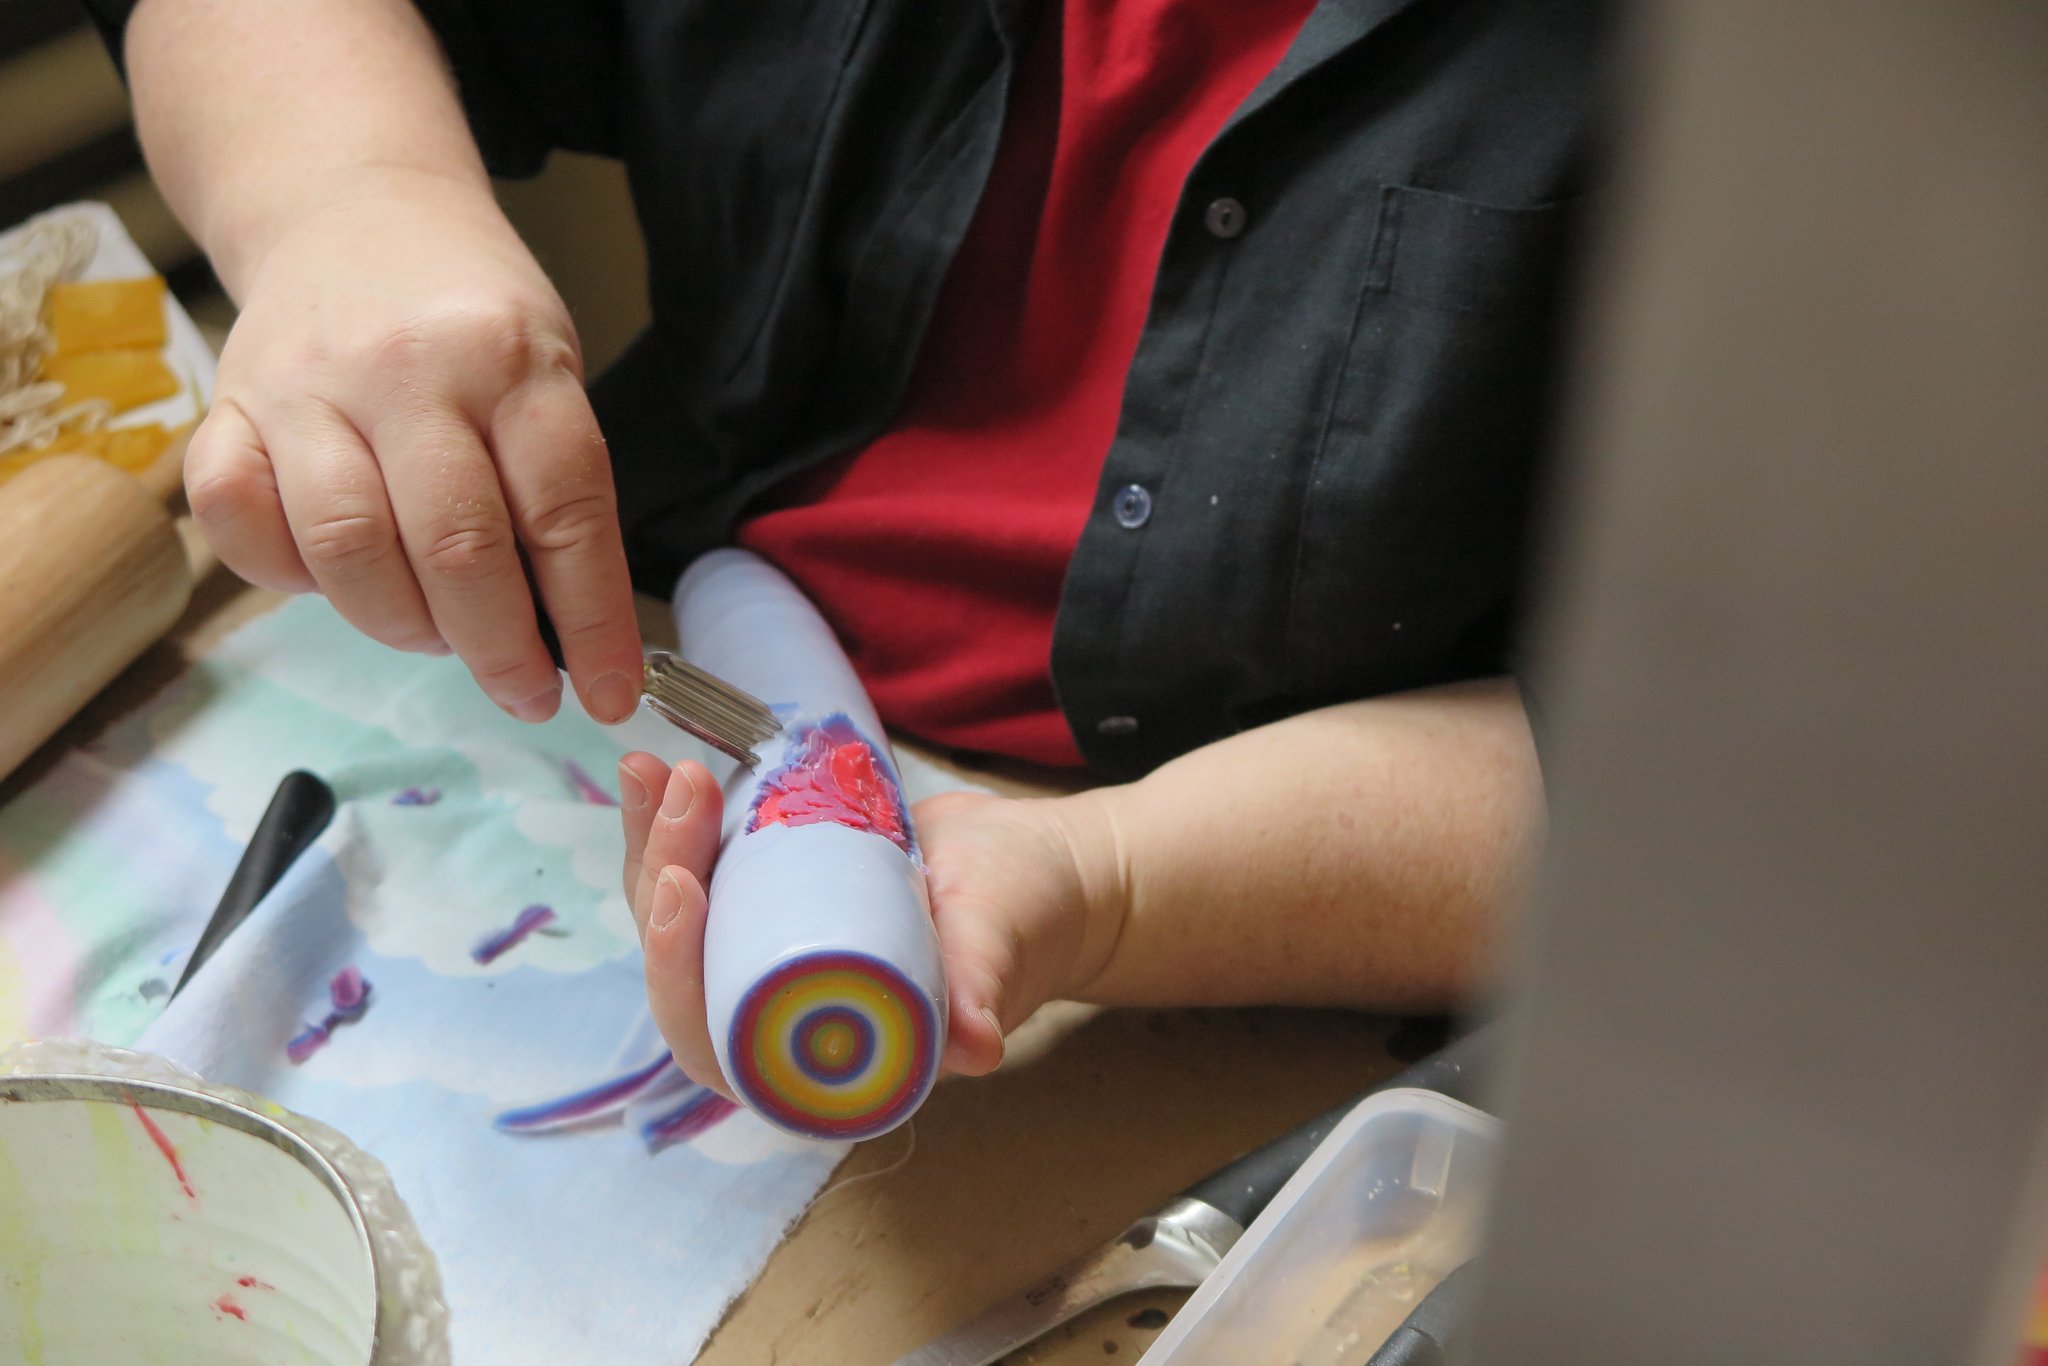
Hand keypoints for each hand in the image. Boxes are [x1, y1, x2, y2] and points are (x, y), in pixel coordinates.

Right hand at [184, 166, 642, 723]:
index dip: (592, 622)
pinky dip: (286, 577)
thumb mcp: (550, 371)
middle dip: (500, 650)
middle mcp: (408, 370)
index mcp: (513, 360)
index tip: (609, 692)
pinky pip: (238, 521)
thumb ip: (555, 489)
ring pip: (347, 550)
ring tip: (439, 636)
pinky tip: (334, 579)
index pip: (564, 514)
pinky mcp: (228, 406)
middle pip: (457, 547)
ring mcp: (306, 387)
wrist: (351, 205)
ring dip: (403, 628)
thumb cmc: (470, 313)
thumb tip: (572, 635)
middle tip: (525, 691)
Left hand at [617, 752, 1125, 1096]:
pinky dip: (673, 823)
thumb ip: (981, 990)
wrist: (1034, 871)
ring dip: (653, 840)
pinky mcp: (765, 903)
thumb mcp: (999, 944)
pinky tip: (654, 770)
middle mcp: (776, 1016)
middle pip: (682, 965)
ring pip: (678, 913)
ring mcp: (765, 955)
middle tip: (677, 790)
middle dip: (661, 876)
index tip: (684, 885)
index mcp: (816, 1060)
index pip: (715, 1040)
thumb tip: (978, 1046)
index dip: (680, 975)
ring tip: (647, 768)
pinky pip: (702, 871)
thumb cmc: (1023, 918)